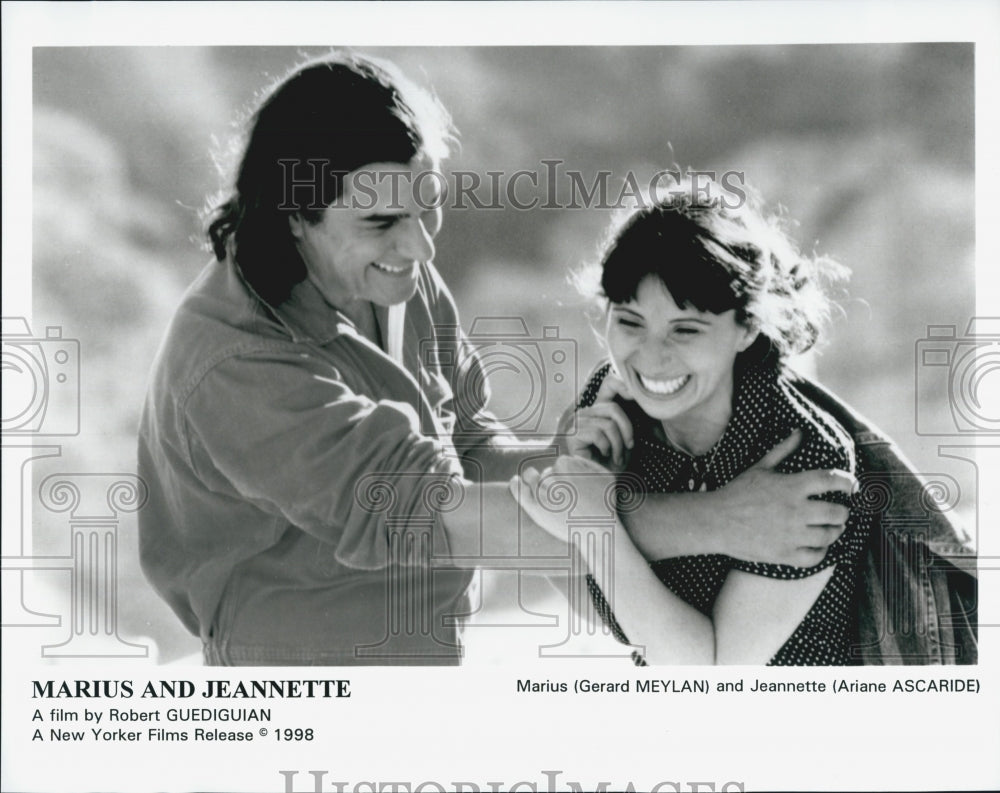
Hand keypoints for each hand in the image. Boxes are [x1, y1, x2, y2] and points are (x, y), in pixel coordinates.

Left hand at [509, 456, 618, 542]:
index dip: (566, 475)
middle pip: (547, 473)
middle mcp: (552, 475)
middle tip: (565, 498)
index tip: (573, 488)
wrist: (598, 530)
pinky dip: (516, 483)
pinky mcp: (534, 507)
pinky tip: (516, 481)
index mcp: (566, 464)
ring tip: (547, 496)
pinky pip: (518, 488)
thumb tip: (573, 459)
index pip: (560, 464)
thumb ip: (587, 462)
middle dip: (554, 482)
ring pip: (533, 480)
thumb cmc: (604, 504)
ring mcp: (541, 491)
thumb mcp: (604, 475)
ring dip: (537, 484)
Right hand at [557, 370, 633, 471]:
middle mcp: (585, 413)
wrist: (596, 484)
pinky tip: (605, 456)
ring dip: (618, 444)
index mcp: (598, 410)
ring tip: (618, 457)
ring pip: (608, 424)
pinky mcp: (573, 434)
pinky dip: (607, 448)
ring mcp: (577, 422)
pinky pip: (598, 434)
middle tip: (629, 447)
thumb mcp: (624, 438)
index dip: (622, 383)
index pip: (609, 384)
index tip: (634, 394)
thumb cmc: (611, 464)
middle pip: (613, 408)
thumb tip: (635, 396)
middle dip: (626, 429)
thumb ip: (626, 420)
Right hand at [711, 430, 855, 566]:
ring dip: (835, 531)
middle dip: (844, 512)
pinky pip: (815, 556)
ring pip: (829, 535)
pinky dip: (821, 551)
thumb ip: (783, 450)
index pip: (832, 481)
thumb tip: (799, 432)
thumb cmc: (737, 493)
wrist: (715, 521)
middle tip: (841, 511)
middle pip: (837, 512)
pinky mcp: (784, 554)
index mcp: (792, 486)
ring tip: (832, 528)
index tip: (852, 486)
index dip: (848, 482)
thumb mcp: (760, 468)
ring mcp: (791, 535)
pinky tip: (817, 544)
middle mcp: (796, 511)